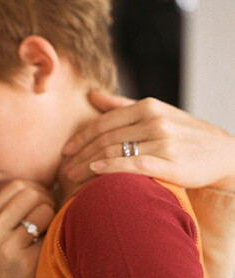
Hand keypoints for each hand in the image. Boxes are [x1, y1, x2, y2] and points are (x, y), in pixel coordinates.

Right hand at [0, 180, 54, 277]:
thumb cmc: (6, 265)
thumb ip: (11, 211)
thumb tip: (44, 184)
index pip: (17, 185)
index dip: (37, 190)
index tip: (43, 204)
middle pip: (30, 192)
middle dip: (48, 200)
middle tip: (51, 217)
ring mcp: (5, 247)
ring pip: (43, 209)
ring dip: (53, 218)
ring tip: (48, 233)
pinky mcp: (23, 262)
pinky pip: (50, 233)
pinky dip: (55, 236)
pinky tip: (49, 248)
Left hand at [62, 92, 234, 190]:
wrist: (224, 153)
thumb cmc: (184, 134)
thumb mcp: (156, 113)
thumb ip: (122, 106)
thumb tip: (92, 96)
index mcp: (147, 107)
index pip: (104, 122)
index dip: (81, 137)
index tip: (65, 150)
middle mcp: (154, 121)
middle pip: (105, 138)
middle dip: (80, 154)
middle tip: (63, 168)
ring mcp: (163, 141)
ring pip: (115, 152)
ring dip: (88, 165)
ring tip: (71, 177)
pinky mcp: (171, 163)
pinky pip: (134, 165)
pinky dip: (112, 168)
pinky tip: (96, 173)